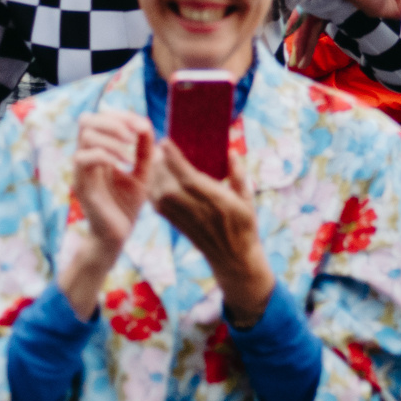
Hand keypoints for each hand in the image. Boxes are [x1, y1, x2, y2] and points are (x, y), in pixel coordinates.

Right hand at [63, 111, 153, 315]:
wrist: (117, 235)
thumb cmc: (127, 205)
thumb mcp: (143, 172)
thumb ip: (144, 150)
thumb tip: (146, 125)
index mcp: (100, 152)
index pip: (100, 118)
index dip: (122, 115)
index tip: (143, 126)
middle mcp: (87, 158)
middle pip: (86, 120)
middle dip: (113, 120)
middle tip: (134, 135)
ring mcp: (82, 170)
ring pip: (85, 135)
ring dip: (112, 137)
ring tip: (130, 154)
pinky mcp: (81, 184)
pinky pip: (83, 158)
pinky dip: (106, 154)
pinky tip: (124, 164)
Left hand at [143, 141, 274, 325]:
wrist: (233, 258)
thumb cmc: (245, 225)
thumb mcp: (249, 200)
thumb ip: (239, 175)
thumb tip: (231, 151)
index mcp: (219, 202)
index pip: (191, 179)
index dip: (175, 161)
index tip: (165, 142)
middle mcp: (198, 211)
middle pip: (169, 186)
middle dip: (159, 164)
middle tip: (156, 145)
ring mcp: (185, 219)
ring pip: (160, 195)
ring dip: (154, 176)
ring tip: (154, 159)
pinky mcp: (176, 225)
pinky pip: (157, 205)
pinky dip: (152, 189)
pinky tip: (153, 178)